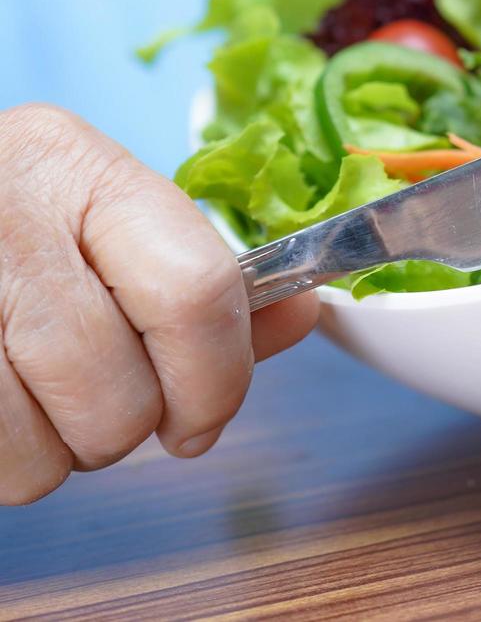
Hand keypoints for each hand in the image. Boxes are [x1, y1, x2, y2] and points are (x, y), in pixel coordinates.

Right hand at [0, 105, 317, 503]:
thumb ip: (206, 278)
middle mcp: (8, 215)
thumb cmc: (17, 221)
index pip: (195, 294)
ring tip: (42, 398)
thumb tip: (301, 315)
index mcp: (82, 170)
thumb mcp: (109, 217)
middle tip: (110, 401)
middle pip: (117, 390)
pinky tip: (2, 404)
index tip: (203, 418)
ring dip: (57, 451)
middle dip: (129, 426)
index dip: (217, 381)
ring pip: (41, 449)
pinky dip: (6, 460)